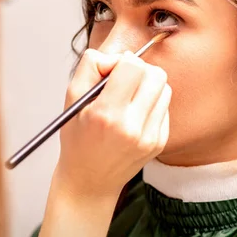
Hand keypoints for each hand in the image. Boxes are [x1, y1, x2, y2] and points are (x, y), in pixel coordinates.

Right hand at [54, 49, 170, 198]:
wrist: (90, 180)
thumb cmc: (78, 138)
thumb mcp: (72, 98)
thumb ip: (91, 66)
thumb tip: (119, 56)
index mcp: (107, 114)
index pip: (133, 66)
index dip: (122, 62)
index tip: (111, 73)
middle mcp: (132, 127)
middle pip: (155, 74)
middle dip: (139, 70)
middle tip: (122, 82)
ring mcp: (149, 137)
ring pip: (165, 87)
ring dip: (148, 86)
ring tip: (128, 98)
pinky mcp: (160, 142)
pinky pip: (165, 106)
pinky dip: (152, 103)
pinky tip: (134, 115)